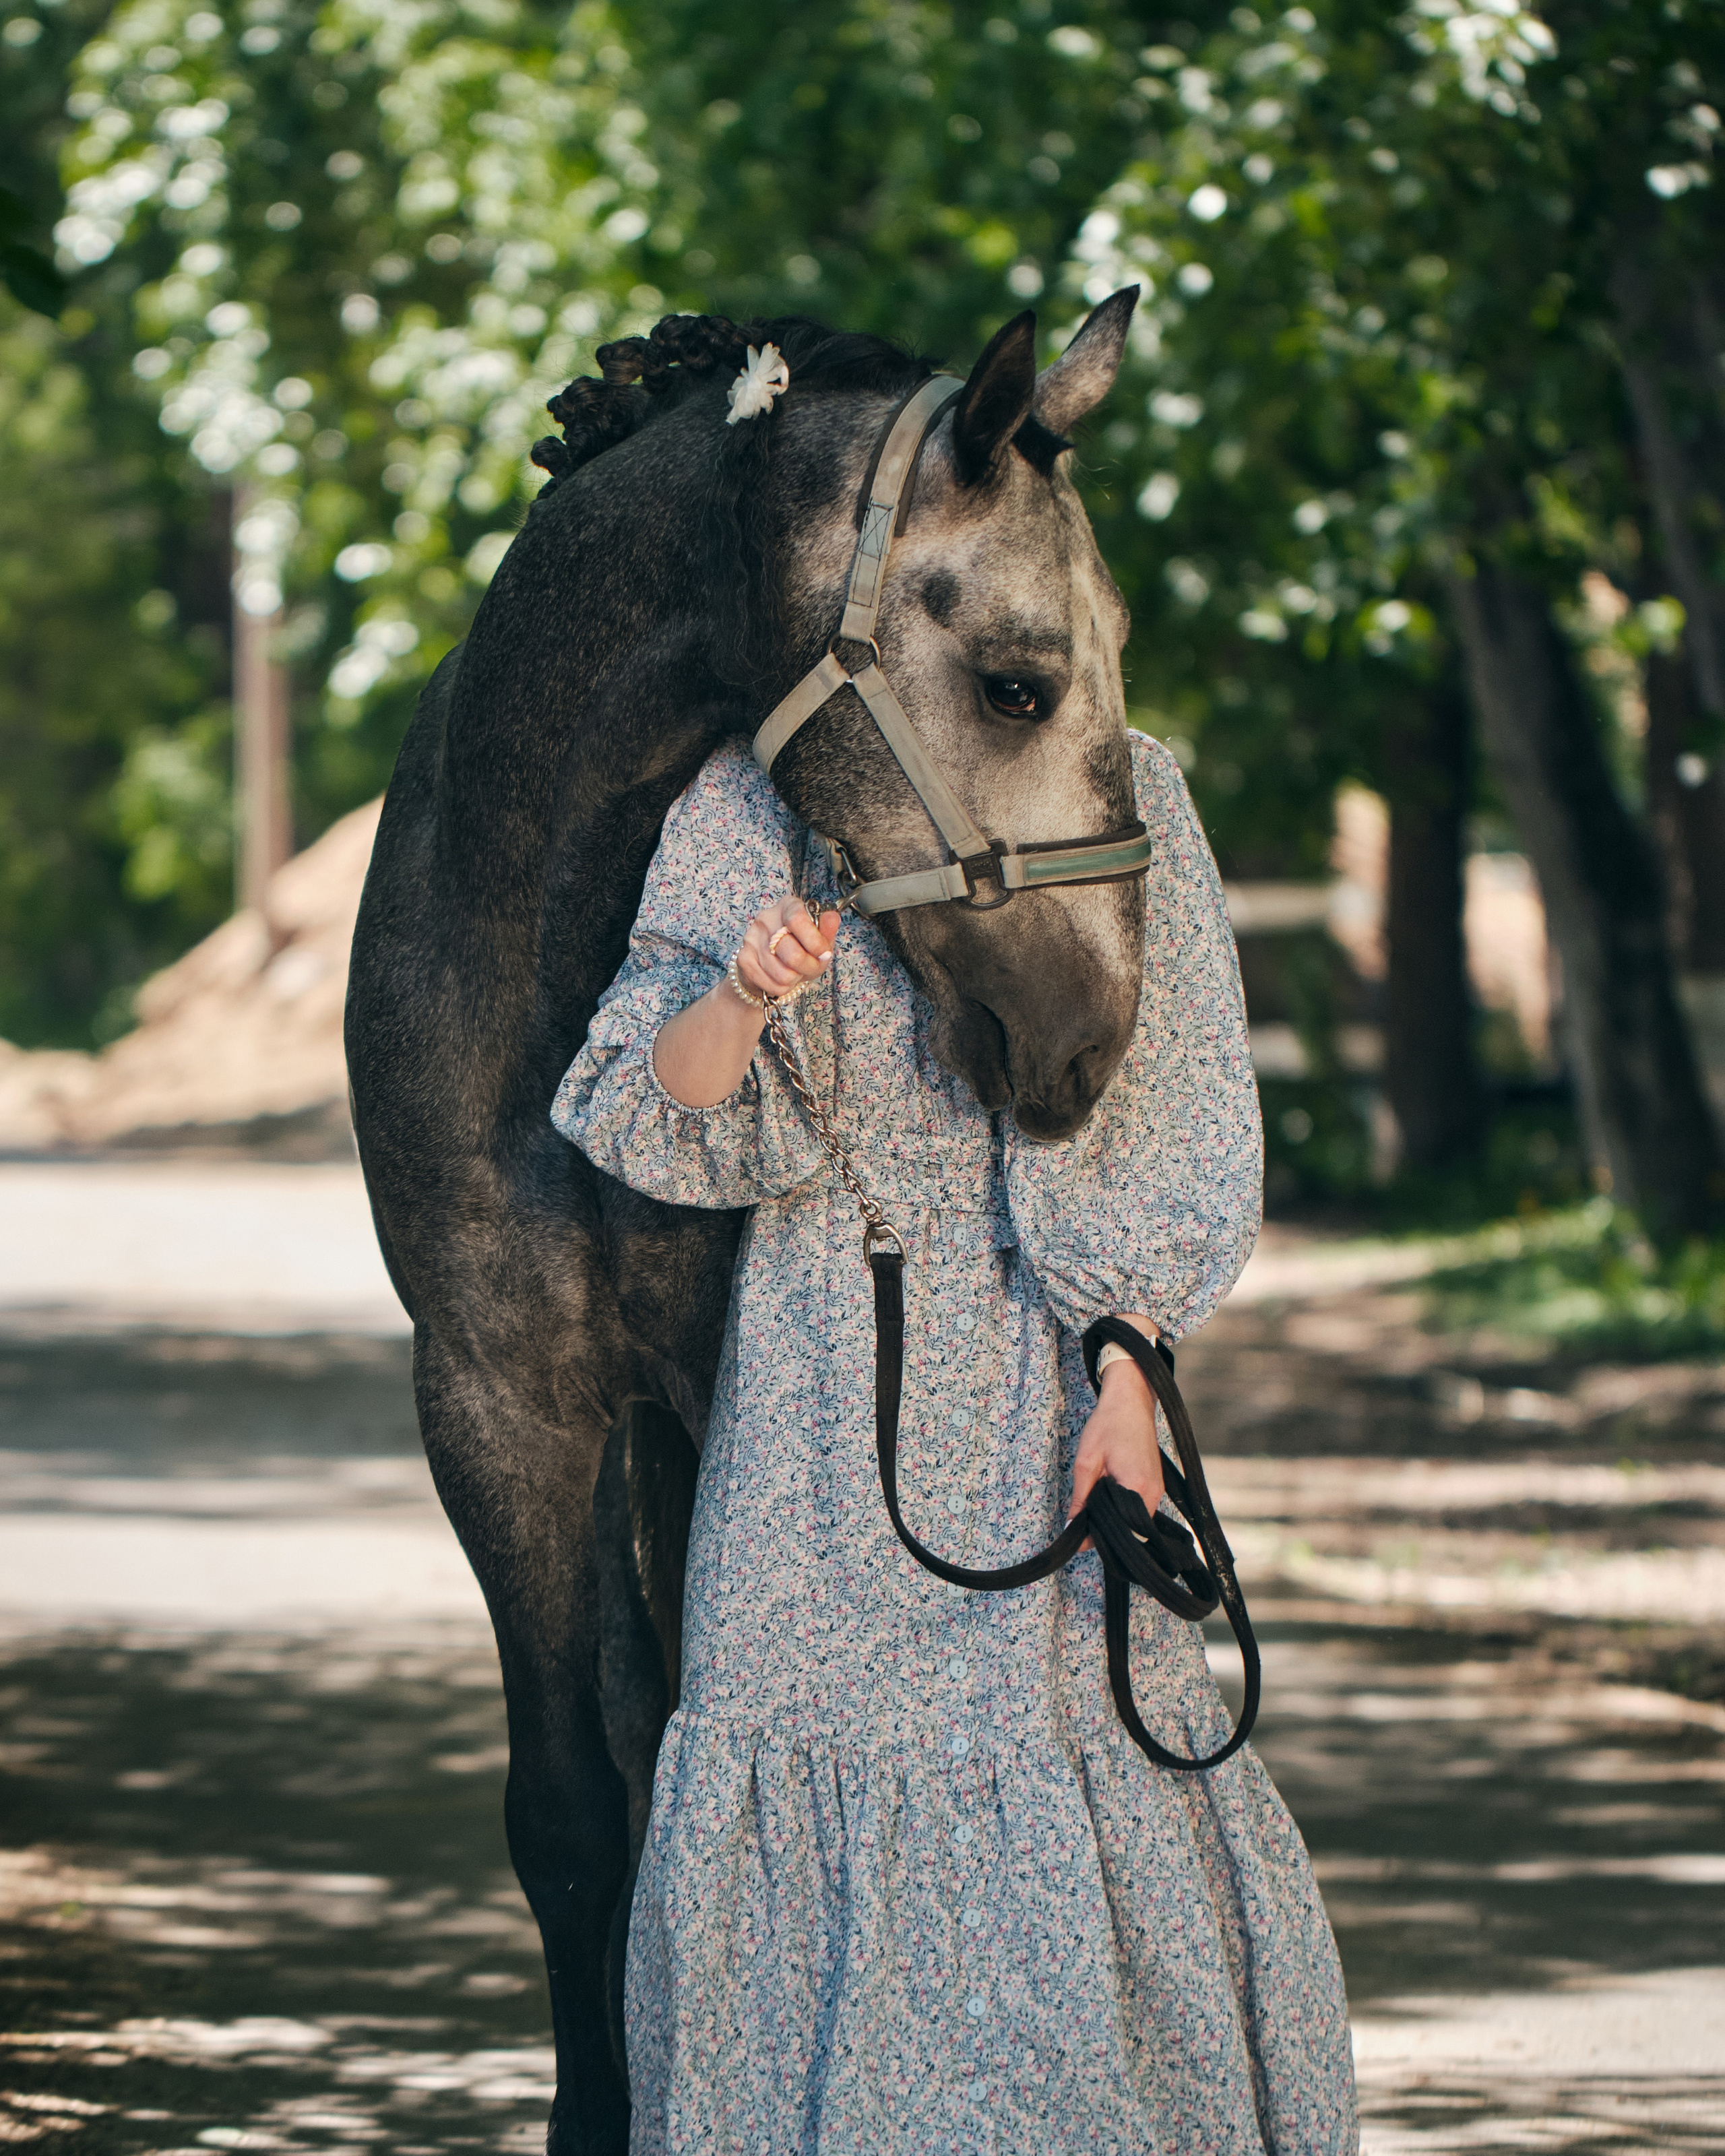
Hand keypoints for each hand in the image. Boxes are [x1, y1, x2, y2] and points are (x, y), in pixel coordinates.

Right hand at [736, 891, 840, 1002]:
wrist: (771, 966)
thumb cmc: (799, 949)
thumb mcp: (819, 941)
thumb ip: (827, 931)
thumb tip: (832, 917)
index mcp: (788, 906)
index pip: (797, 920)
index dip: (814, 942)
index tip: (823, 953)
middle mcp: (766, 918)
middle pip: (792, 954)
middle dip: (807, 967)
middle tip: (808, 965)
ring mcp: (751, 938)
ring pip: (783, 974)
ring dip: (794, 978)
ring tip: (792, 970)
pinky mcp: (743, 959)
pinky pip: (772, 984)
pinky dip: (782, 987)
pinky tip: (779, 976)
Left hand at [1068, 1318, 1164, 1541]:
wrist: (1130, 1400)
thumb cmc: (1108, 1425)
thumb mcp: (1086, 1462)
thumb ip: (1081, 1499)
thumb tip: (1072, 1529)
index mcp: (1138, 1489)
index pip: (1121, 1533)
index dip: (1098, 1539)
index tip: (1078, 1540)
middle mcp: (1154, 1494)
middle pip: (1130, 1531)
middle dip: (1106, 1532)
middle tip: (1081, 1527)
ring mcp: (1157, 1490)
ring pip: (1135, 1521)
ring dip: (1114, 1520)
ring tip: (1091, 1512)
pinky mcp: (1155, 1484)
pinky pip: (1139, 1508)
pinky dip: (1122, 1510)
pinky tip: (1105, 1501)